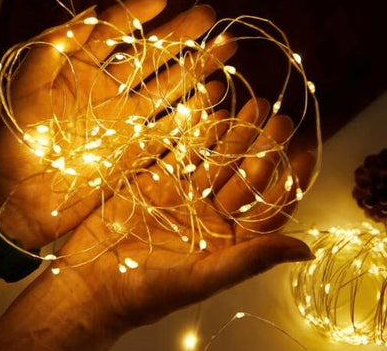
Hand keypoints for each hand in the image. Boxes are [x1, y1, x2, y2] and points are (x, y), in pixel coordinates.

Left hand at [0, 0, 234, 249]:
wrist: (25, 198)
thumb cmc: (19, 144)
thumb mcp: (25, 89)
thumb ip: (52, 50)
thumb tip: (90, 16)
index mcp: (82, 72)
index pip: (114, 33)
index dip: (137, 13)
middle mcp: (111, 92)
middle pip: (152, 56)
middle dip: (181, 35)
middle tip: (210, 18)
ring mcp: (128, 120)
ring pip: (169, 88)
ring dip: (196, 69)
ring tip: (225, 49)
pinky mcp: (139, 149)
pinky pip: (171, 127)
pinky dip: (193, 113)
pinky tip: (213, 95)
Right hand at [32, 98, 314, 347]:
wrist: (89, 283)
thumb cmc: (147, 290)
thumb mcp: (202, 277)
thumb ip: (251, 259)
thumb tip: (306, 251)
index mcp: (228, 241)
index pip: (268, 207)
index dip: (289, 179)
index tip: (306, 150)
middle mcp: (211, 216)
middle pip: (244, 176)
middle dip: (263, 147)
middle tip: (279, 119)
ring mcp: (184, 196)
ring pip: (217, 159)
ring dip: (237, 133)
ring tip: (255, 106)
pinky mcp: (158, 182)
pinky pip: (184, 152)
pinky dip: (198, 132)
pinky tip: (215, 112)